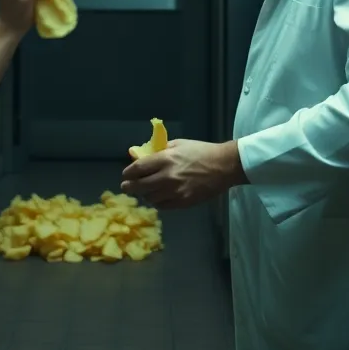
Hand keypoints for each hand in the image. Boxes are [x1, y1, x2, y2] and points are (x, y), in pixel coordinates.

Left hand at [120, 139, 244, 208]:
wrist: (223, 166)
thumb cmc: (200, 151)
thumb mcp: (178, 144)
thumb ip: (158, 150)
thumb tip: (140, 155)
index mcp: (165, 159)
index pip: (138, 169)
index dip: (128, 173)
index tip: (125, 175)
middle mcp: (167, 177)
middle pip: (140, 186)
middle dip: (130, 187)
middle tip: (126, 187)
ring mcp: (175, 192)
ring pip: (150, 198)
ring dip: (145, 195)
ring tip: (146, 191)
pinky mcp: (183, 203)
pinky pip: (163, 206)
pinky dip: (158, 202)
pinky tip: (159, 197)